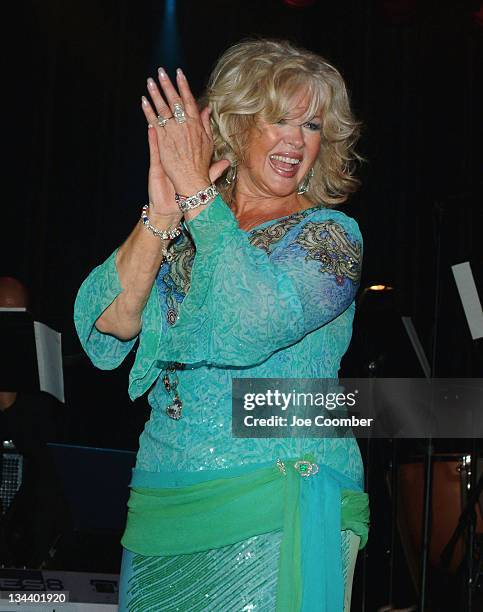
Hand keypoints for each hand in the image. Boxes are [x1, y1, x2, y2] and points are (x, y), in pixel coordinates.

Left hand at [141, 67, 228, 197]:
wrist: (191, 181)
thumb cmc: (201, 166)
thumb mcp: (209, 143)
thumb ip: (206, 125)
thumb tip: (207, 110)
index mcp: (196, 126)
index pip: (189, 101)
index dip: (184, 86)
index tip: (179, 73)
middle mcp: (184, 126)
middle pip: (175, 101)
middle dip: (168, 85)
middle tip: (161, 72)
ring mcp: (172, 133)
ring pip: (163, 109)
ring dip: (156, 94)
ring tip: (150, 82)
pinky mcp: (162, 141)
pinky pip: (154, 122)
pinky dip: (148, 111)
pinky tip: (143, 101)